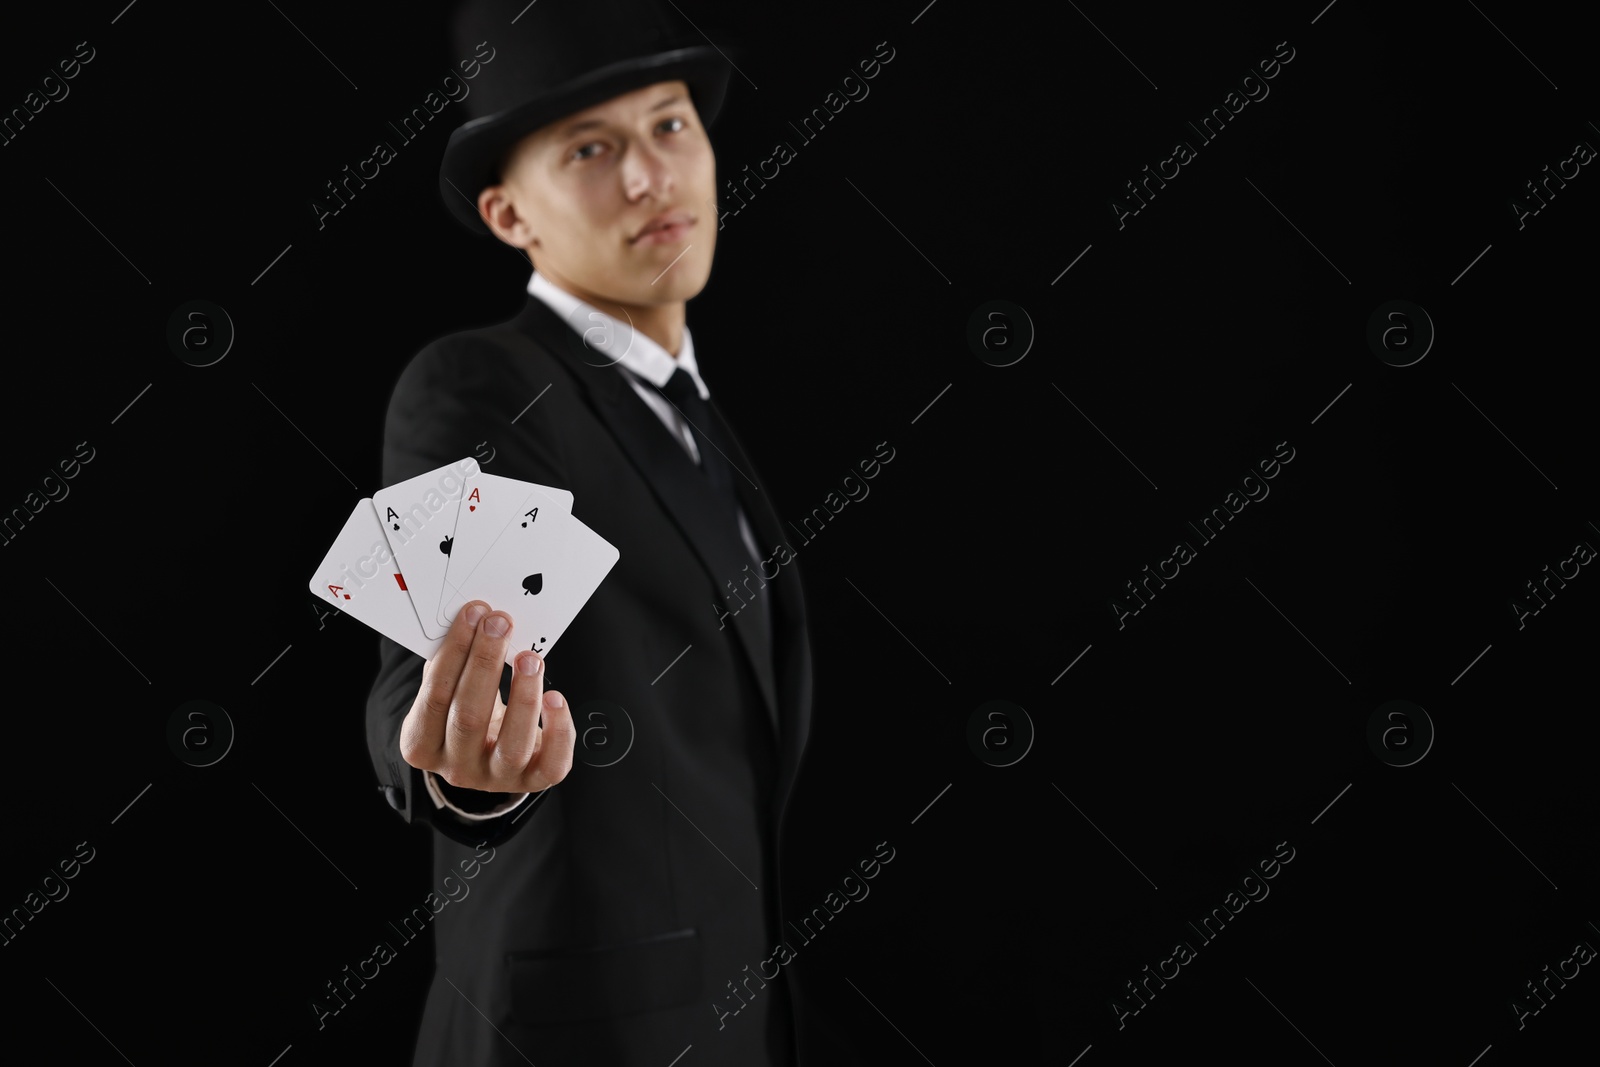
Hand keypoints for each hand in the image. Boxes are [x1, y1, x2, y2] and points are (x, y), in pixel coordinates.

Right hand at [398, 600, 574, 793]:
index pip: (434, 697)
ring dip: (523, 696)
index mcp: (422, 744)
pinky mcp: (533, 781)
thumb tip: (472, 619)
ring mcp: (496, 779)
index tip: (474, 613)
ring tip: (530, 658)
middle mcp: (457, 769)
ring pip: (511, 745)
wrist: (488, 754)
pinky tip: (555, 697)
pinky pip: (551, 763)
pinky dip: (558, 729)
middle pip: (468, 719)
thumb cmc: (465, 711)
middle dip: (485, 664)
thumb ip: (452, 663)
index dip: (454, 653)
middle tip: (501, 623)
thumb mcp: (449, 692)